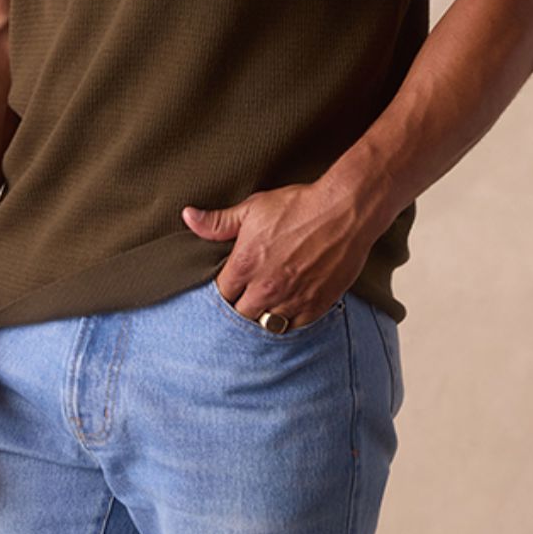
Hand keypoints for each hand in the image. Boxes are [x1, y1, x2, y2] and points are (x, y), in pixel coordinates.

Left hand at [181, 177, 371, 328]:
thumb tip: (188, 217)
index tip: (230, 285)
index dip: (224, 290)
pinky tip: (288, 309)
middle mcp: (265, 288)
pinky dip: (289, 321)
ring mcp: (291, 300)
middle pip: (240, 315)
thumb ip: (218, 222)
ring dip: (263, 317)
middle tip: (247, 297)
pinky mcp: (315, 306)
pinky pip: (294, 328)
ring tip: (266, 305)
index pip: (220, 295)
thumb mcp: (253, 208)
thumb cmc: (299, 206)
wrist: (344, 211)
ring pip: (266, 325)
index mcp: (245, 264)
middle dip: (240, 306)